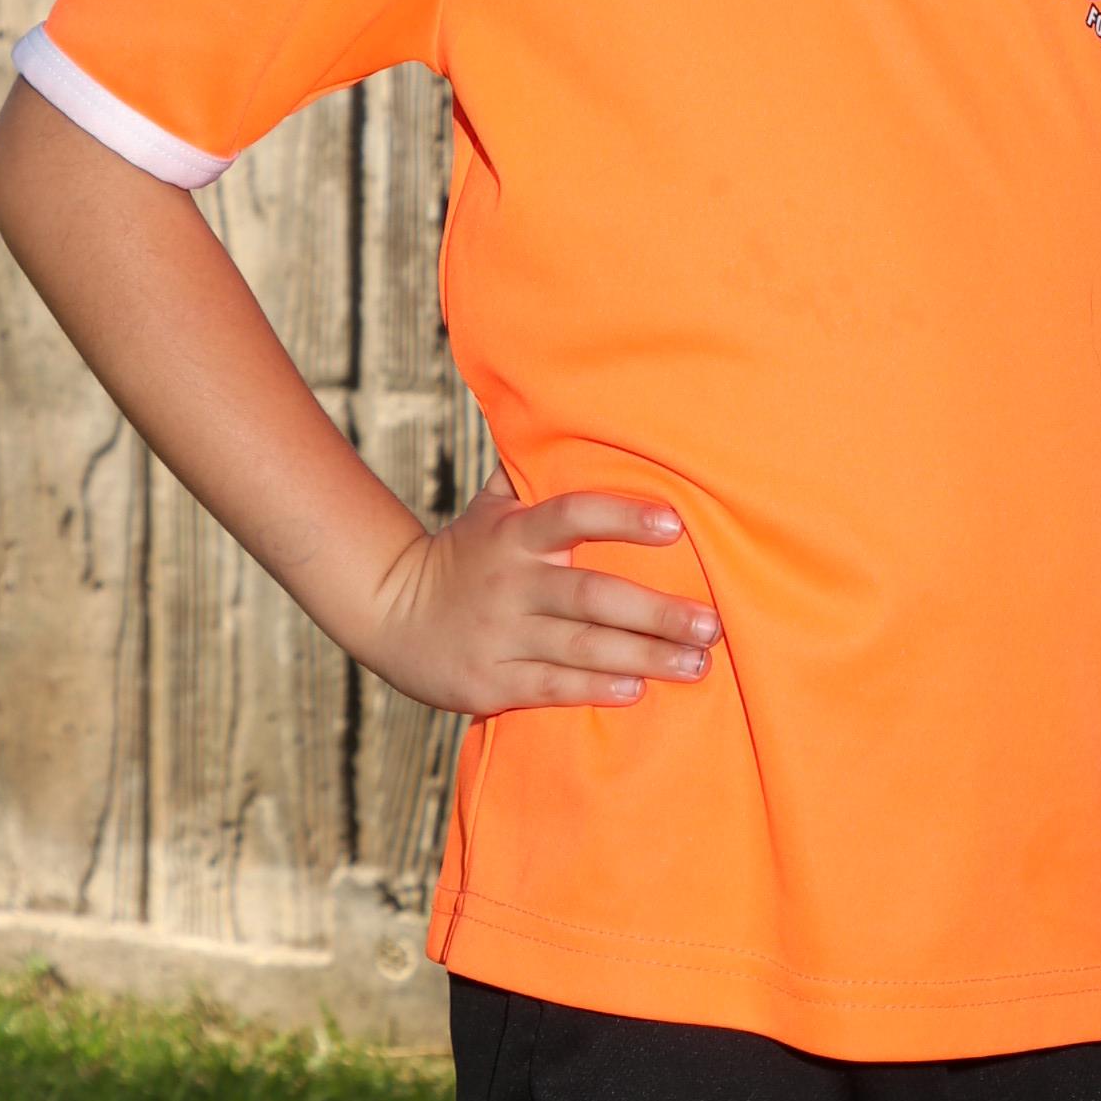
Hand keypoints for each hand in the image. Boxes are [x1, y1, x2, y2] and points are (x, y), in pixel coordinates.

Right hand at [355, 475, 718, 716]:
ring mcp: (500, 634)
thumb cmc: (464, 554)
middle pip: (591, 595)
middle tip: (712, 623)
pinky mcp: (490, 681)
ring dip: (644, 656)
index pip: (573, 514)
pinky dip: (596, 689)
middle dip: (656, 612)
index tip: (677, 524)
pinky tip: (639, 689)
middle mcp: (510, 583)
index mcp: (516, 534)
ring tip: (696, 662)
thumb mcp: (489, 508)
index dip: (624, 516)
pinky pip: (552, 687)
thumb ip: (531, 471)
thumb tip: (571, 411)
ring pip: (582, 647)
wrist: (388, 613)